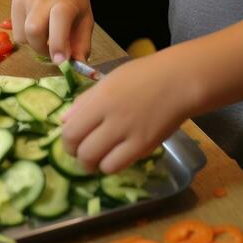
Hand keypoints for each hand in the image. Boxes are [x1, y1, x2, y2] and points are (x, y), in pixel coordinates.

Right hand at [11, 0, 93, 62]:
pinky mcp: (14, 1)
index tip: (61, 61)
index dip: (58, 44)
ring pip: (22, 36)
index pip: (58, 23)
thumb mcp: (85, 15)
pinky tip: (37, 24)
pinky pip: (16, 31)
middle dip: (42, 49)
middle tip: (53, 48)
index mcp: (64, 2)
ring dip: (34, 43)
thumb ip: (82, 42)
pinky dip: (26, 36)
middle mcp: (42, 0)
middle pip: (33, 32)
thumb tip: (76, 65)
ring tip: (46, 33)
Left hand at [61, 49, 190, 173]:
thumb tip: (63, 121)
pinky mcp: (143, 146)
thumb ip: (85, 101)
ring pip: (95, 162)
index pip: (70, 130)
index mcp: (100, 98)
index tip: (72, 141)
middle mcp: (111, 117)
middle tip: (84, 152)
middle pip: (80, 149)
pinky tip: (115, 157)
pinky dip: (110, 165)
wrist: (179, 80)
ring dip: (93, 164)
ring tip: (99, 157)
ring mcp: (128, 133)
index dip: (66, 141)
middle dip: (77, 155)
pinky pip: (116, 166)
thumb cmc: (143, 76)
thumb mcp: (109, 80)